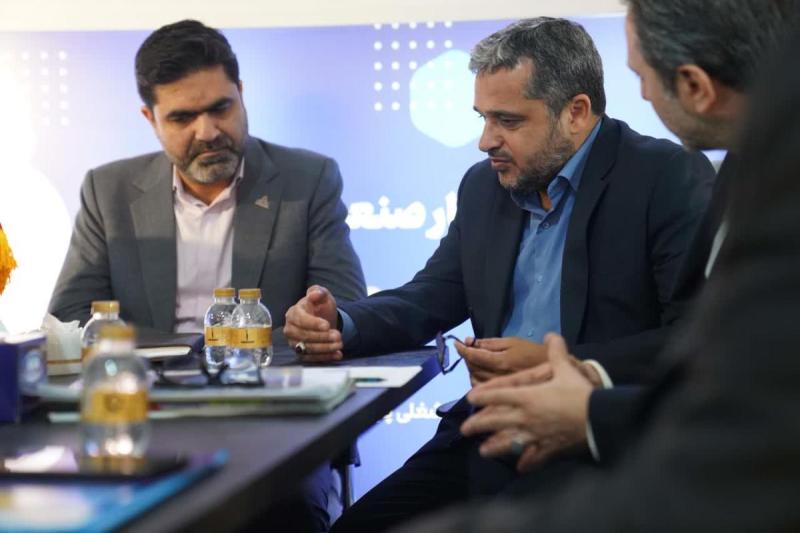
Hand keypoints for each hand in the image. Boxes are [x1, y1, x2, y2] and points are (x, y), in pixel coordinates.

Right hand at [283, 285, 342, 361]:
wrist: (323, 320)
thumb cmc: (320, 307)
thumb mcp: (322, 296)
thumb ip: (319, 292)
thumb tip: (315, 294)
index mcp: (293, 313)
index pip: (300, 319)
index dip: (313, 323)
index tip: (327, 325)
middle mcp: (290, 329)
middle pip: (303, 336)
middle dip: (322, 337)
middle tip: (338, 336)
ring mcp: (294, 342)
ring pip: (307, 349)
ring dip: (325, 348)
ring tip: (339, 344)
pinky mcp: (301, 353)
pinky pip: (311, 358)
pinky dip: (325, 357)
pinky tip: (337, 354)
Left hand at [460, 333, 592, 471]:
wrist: (599, 418)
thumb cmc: (579, 392)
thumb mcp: (566, 369)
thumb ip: (556, 352)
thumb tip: (552, 334)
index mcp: (526, 397)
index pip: (497, 395)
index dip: (481, 396)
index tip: (469, 398)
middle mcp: (525, 417)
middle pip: (494, 421)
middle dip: (477, 425)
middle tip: (465, 429)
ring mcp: (534, 435)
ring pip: (508, 443)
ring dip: (494, 447)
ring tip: (483, 451)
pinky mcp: (548, 449)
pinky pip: (534, 458)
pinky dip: (526, 463)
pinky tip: (519, 468)